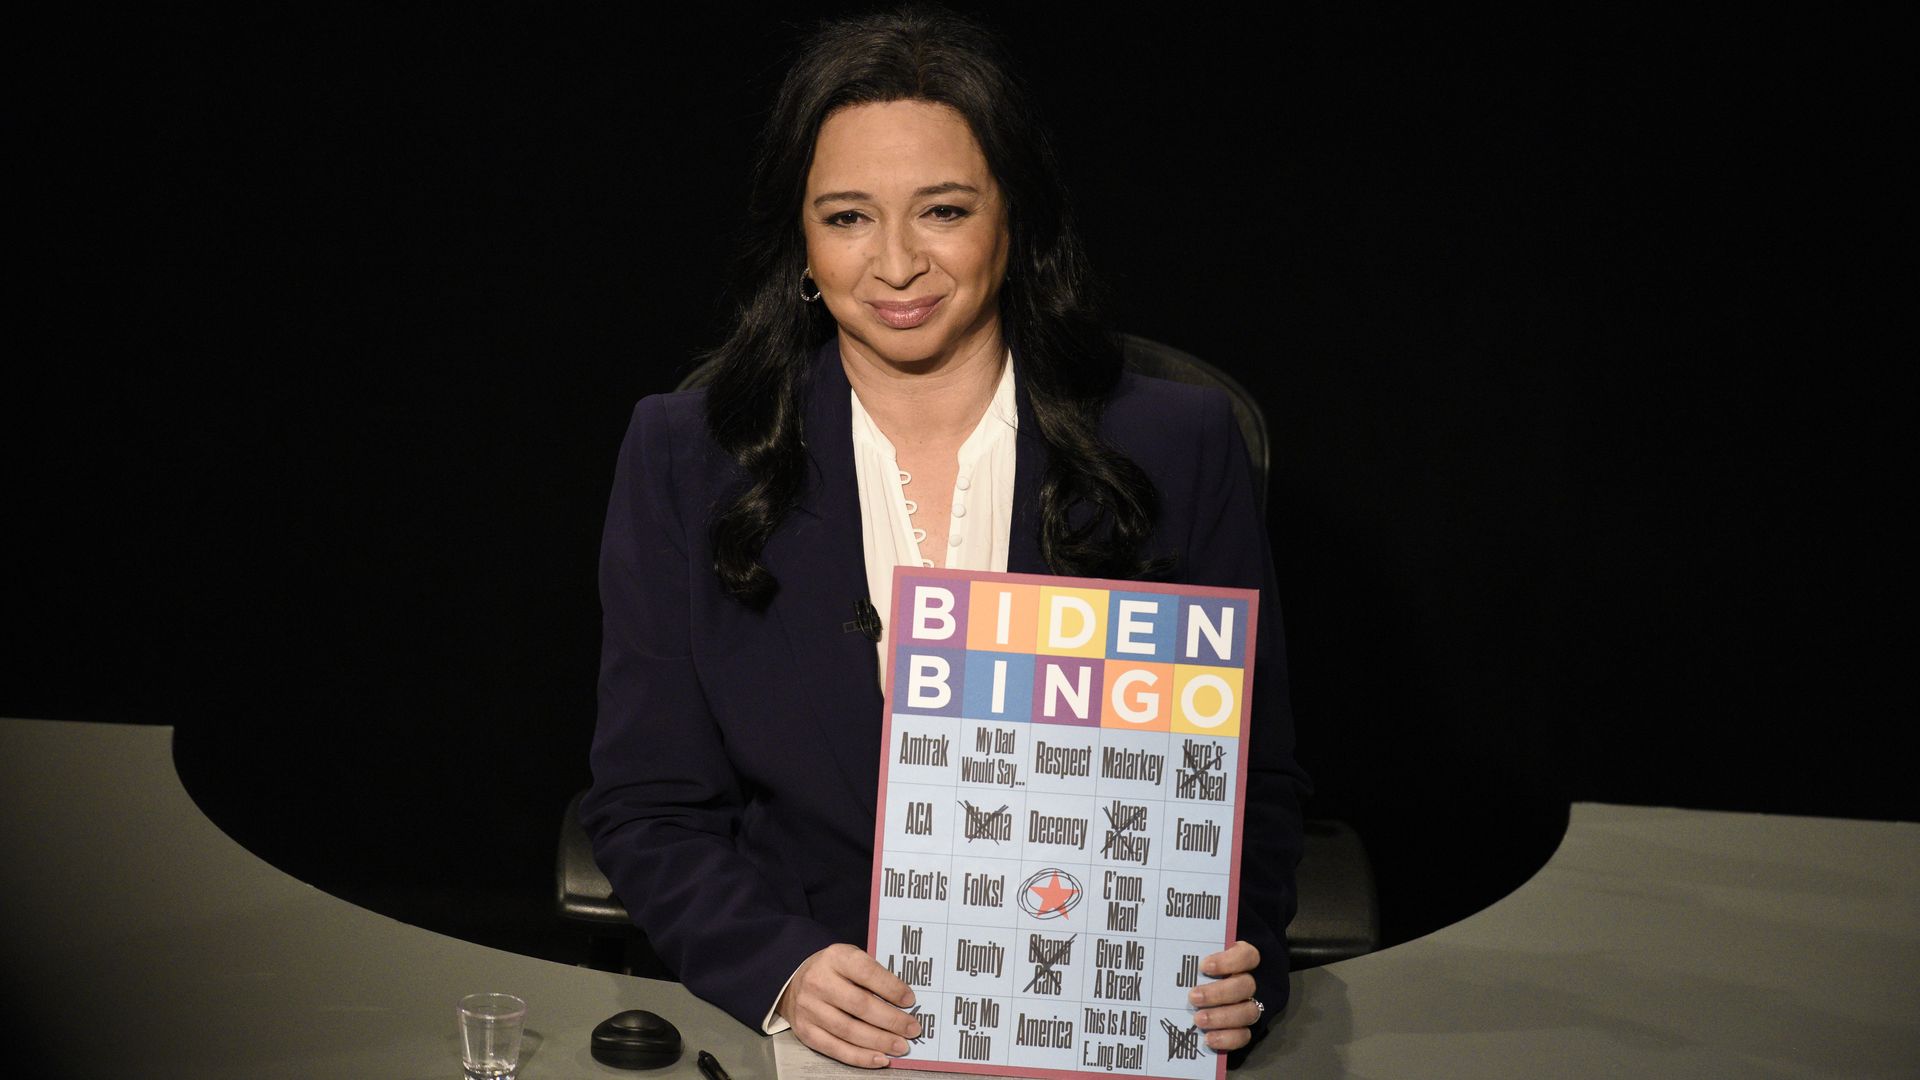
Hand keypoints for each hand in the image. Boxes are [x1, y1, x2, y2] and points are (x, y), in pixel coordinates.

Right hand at [777, 943, 923, 1067]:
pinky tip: (879, 1058)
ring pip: (849, 1031)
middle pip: (860, 1005)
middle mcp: (819, 982)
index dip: (891, 988)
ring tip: (901, 1046)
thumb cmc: (833, 971)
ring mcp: (810, 1009)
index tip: (910, 1000)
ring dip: (879, 1041)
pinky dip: (860, 1057)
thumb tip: (905, 1002)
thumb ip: (873, 975)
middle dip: (891, 1020)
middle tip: (912, 1029)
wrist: (794, 982)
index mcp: (835, 958)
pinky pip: (836, 1048)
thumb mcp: (850, 960)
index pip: (867, 972)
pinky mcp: (806, 1032)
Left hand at [1188, 940, 1262, 1052]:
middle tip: (1193, 997)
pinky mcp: (1241, 1029)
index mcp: (1236, 960)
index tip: (1204, 966)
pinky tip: (1208, 1038)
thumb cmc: (1183, 973)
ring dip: (1222, 1017)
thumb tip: (1154, 937)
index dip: (1230, 961)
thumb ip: (1180, 952)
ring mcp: (1246, 1007)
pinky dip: (1227, 1038)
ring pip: (1248, 1011)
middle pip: (1245, 986)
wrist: (1181, 1001)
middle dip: (1219, 992)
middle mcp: (1244, 983)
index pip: (1247, 956)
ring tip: (1198, 1019)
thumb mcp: (1181, 958)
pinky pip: (1243, 1035)